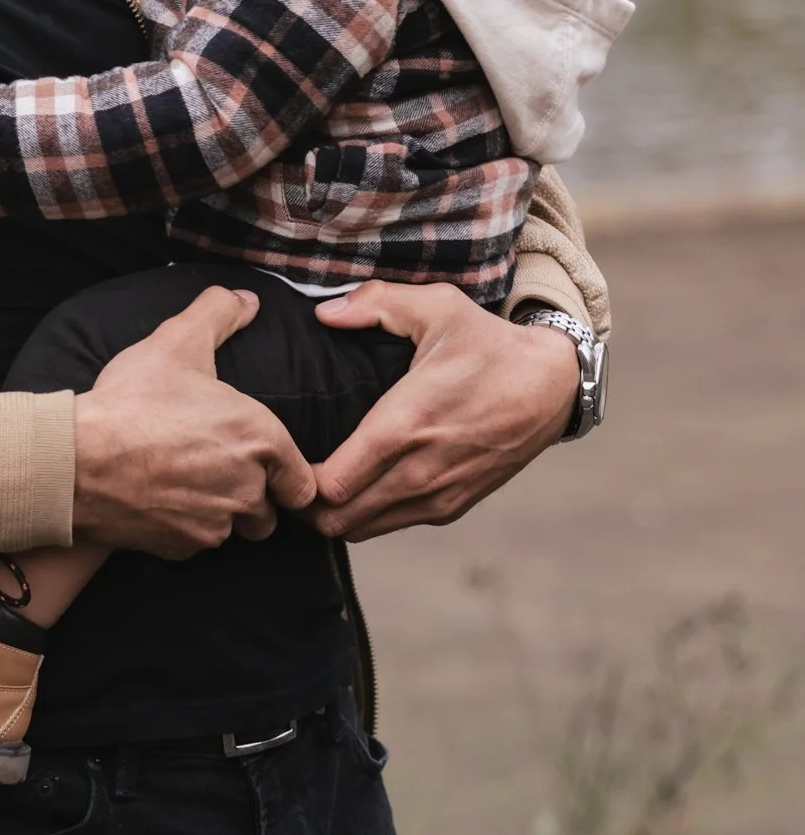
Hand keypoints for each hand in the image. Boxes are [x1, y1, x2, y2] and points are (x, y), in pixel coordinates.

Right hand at [72, 286, 316, 557]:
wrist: (76, 460)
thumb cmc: (131, 402)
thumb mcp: (176, 340)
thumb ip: (218, 313)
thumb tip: (246, 300)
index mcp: (259, 440)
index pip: (303, 483)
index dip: (287, 473)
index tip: (265, 462)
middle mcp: (247, 490)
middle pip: (269, 511)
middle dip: (252, 495)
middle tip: (219, 466)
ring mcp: (213, 526)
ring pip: (233, 529)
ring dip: (220, 513)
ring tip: (188, 481)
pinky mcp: (180, 548)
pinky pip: (196, 543)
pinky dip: (185, 527)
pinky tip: (160, 497)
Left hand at [307, 281, 580, 540]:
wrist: (553, 385)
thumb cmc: (488, 343)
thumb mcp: (436, 306)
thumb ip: (375, 303)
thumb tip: (325, 313)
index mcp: (405, 424)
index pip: (332, 483)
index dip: (297, 479)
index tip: (282, 454)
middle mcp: (420, 470)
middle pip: (339, 519)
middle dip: (306, 504)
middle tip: (287, 472)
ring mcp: (439, 494)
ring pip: (364, 530)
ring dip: (335, 513)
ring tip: (315, 482)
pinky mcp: (455, 505)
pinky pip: (394, 524)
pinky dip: (367, 515)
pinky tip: (356, 488)